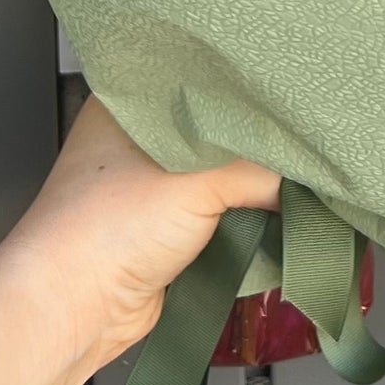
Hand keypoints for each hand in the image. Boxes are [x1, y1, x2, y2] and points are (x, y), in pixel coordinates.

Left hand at [0, 97, 281, 384]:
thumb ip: (264, 168)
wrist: (73, 309)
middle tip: (308, 137)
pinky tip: (276, 214)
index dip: (253, 85)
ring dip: (256, 186)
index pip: (210, 76)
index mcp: (137, 98)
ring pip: (226, 175)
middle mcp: (145, 137)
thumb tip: (311, 176)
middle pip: (224, 129)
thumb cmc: (109, 225)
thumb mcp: (201, 177)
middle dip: (262, 142)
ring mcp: (154, 187)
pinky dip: (247, 218)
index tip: (297, 92)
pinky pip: (222, 214)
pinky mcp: (168, 231)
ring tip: (301, 176)